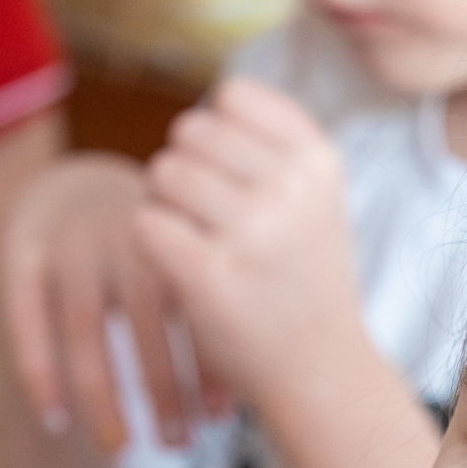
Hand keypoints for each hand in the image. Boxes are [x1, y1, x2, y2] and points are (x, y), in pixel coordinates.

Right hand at [0, 152, 199, 451]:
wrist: (68, 188)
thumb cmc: (146, 257)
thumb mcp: (176, 269)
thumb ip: (200, 321)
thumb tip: (225, 414)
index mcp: (175, 240)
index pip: (197, 309)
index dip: (207, 366)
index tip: (217, 420)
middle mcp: (122, 236)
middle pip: (145, 320)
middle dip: (164, 388)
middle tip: (177, 445)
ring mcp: (66, 245)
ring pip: (84, 329)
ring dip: (103, 395)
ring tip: (119, 450)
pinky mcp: (17, 256)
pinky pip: (25, 323)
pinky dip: (40, 375)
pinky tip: (57, 424)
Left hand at [131, 78, 366, 407]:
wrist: (322, 371)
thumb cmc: (305, 279)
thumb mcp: (318, 199)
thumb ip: (274, 146)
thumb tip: (214, 100)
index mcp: (319, 162)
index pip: (234, 97)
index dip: (218, 131)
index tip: (234, 174)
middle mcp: (290, 190)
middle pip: (190, 132)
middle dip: (185, 167)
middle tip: (206, 214)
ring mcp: (250, 232)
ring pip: (163, 173)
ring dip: (165, 204)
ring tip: (195, 238)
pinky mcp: (207, 275)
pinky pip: (145, 222)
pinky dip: (152, 242)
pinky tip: (180, 264)